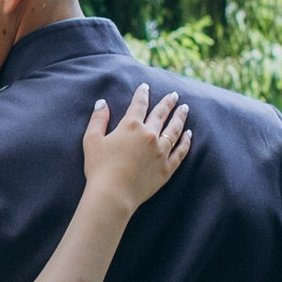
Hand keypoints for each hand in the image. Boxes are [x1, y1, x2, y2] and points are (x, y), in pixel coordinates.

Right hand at [79, 82, 191, 210]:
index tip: (146, 87)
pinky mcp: (167, 168)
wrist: (113, 194)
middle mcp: (149, 135)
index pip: (139, 104)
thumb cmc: (99, 168)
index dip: (142, 94)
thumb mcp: (92, 140)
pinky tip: (189, 135)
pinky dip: (186, 142)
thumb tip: (102, 102)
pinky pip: (180, 152)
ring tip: (185, 109)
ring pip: (175, 130)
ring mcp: (161, 152)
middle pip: (162, 114)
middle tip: (174, 95)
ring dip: (180, 117)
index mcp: (131, 126)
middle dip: (168, 102)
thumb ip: (98, 119)